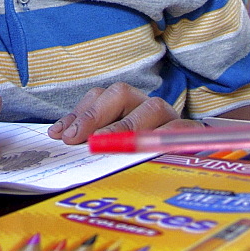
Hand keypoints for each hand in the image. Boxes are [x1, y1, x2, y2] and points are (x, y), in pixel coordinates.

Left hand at [47, 83, 192, 144]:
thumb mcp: (113, 145)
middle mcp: (145, 104)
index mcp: (125, 103)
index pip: (98, 97)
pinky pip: (179, 129)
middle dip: (94, 115)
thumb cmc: (143, 153)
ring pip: (151, 108)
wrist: (190, 156)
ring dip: (126, 126)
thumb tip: (60, 136)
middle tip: (76, 138)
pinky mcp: (190, 131)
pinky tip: (147, 150)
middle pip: (120, 94)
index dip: (78, 113)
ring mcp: (169, 116)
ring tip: (105, 143)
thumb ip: (91, 137)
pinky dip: (163, 137)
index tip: (59, 134)